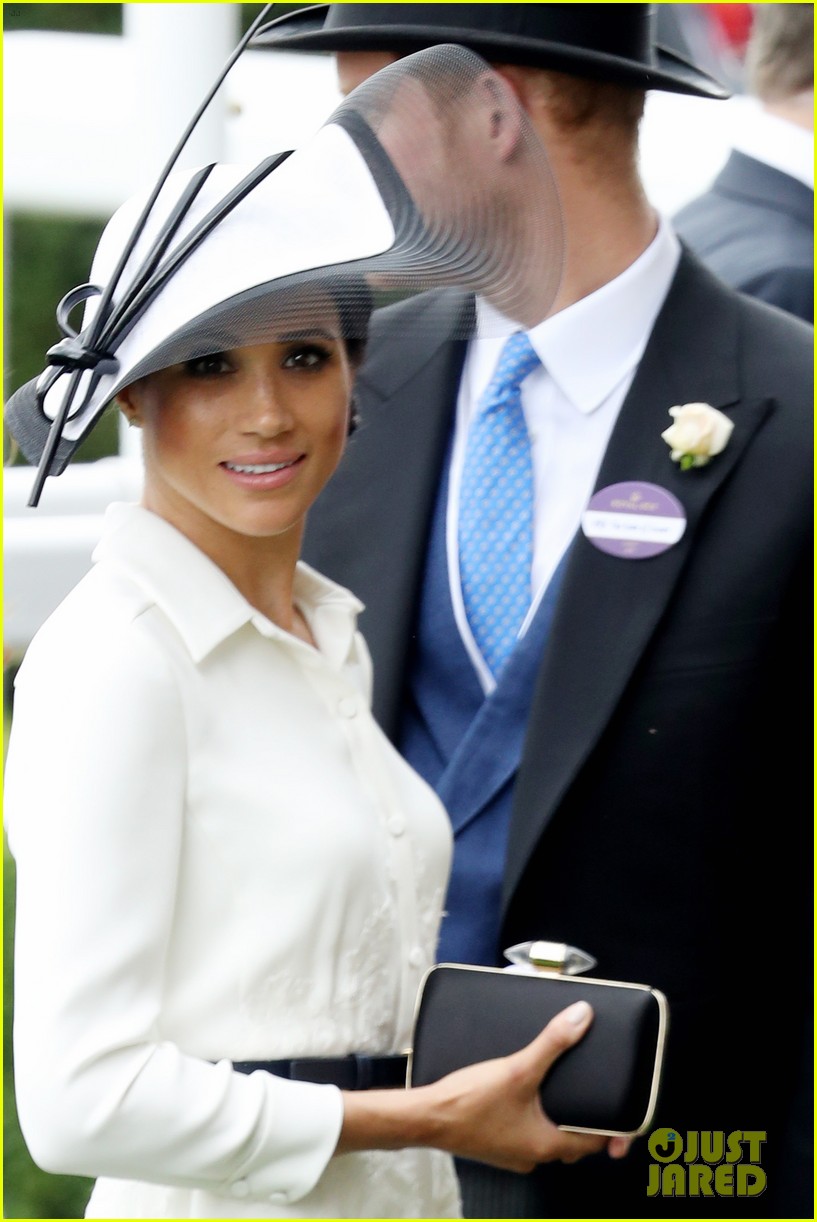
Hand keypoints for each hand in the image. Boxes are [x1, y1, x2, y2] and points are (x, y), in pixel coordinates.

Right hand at [337, 1000, 631, 1167]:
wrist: (425, 1118)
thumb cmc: (467, 1102)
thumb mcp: (517, 1068)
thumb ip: (552, 1043)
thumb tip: (581, 1019)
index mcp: (546, 1143)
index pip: (595, 1142)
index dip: (614, 1130)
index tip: (627, 1123)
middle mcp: (533, 1154)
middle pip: (574, 1142)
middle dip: (588, 1124)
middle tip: (601, 1104)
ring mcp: (514, 1151)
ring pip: (550, 1137)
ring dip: (561, 1119)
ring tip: (567, 1094)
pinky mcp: (497, 1142)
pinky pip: (528, 1132)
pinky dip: (537, 1117)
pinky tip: (529, 1097)